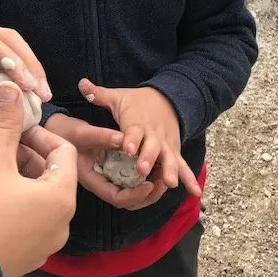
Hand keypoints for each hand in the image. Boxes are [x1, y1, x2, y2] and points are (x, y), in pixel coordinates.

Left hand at [0, 17, 51, 129]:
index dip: (11, 61)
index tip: (29, 84)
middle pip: (5, 38)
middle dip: (27, 63)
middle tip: (42, 90)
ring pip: (11, 46)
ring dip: (28, 68)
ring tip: (42, 93)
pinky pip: (7, 58)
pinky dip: (21, 74)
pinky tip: (32, 91)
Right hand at [0, 82, 76, 276]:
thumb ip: (6, 124)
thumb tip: (10, 88)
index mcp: (62, 196)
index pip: (64, 151)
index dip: (39, 135)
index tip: (14, 131)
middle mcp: (64, 221)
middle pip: (54, 174)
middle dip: (28, 155)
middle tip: (0, 147)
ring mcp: (48, 242)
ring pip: (43, 197)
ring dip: (22, 177)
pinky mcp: (31, 255)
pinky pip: (33, 219)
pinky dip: (19, 201)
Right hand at [45, 111, 156, 209]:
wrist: (52, 129)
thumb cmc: (62, 132)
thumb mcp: (80, 132)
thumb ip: (100, 136)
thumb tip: (123, 140)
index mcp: (91, 178)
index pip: (115, 197)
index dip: (134, 195)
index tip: (149, 185)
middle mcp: (100, 181)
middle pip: (127, 200)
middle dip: (147, 195)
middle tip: (163, 182)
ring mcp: (105, 176)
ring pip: (130, 192)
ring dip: (148, 188)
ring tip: (162, 177)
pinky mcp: (109, 169)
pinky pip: (128, 180)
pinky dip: (142, 178)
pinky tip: (153, 167)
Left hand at [79, 79, 201, 202]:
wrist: (166, 99)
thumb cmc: (136, 102)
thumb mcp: (117, 96)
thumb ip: (98, 95)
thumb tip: (81, 83)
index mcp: (137, 123)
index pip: (133, 132)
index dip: (130, 139)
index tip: (127, 148)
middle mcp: (153, 136)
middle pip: (152, 147)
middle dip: (148, 158)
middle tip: (142, 169)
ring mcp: (166, 145)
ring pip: (169, 159)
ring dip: (170, 170)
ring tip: (169, 184)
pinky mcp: (174, 152)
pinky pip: (183, 166)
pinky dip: (189, 179)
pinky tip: (196, 193)